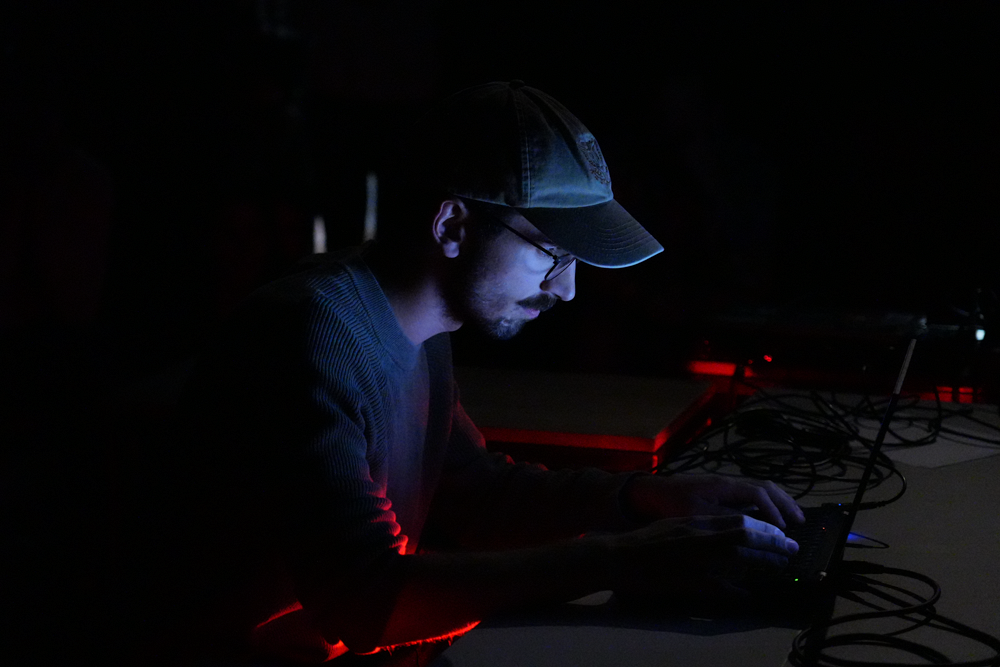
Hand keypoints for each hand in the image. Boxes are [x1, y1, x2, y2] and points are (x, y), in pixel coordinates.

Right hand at [610, 514, 798, 597]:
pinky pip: (718, 586)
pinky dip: (735, 590)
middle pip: (744, 536)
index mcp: (696, 520)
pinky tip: (747, 594)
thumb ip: (701, 525)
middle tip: (792, 549)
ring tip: (781, 565)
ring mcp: (694, 559)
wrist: (618, 556)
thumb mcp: (675, 523)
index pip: (738, 519)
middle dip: (772, 543)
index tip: (780, 533)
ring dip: (762, 561)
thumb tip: (729, 527)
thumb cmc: (644, 539)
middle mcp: (699, 536)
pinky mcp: (687, 580)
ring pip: (737, 557)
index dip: (763, 527)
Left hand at [623, 473, 804, 528]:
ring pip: (760, 486)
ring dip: (779, 499)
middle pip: (765, 486)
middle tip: (801, 520)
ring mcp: (725, 482)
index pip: (758, 495)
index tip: (783, 530)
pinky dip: (767, 499)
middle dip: (785, 502)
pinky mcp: (721, 487)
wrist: (653, 492)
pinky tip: (770, 511)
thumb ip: (726, 519)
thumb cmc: (673, 504)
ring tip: (792, 515)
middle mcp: (728, 480)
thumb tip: (753, 527)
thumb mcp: (697, 515)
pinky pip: (751, 489)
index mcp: (724, 486)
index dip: (774, 512)